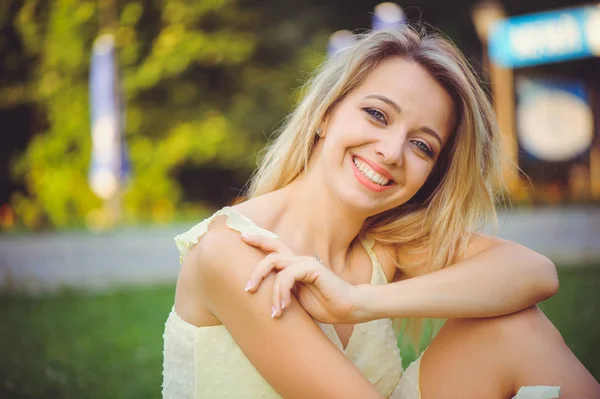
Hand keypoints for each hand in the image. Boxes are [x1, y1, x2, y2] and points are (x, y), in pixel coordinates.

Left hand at [241, 234, 360, 323]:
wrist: (349, 309)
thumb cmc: (325, 306)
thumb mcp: (296, 300)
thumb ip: (283, 292)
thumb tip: (262, 295)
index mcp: (294, 266)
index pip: (273, 248)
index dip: (258, 240)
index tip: (242, 237)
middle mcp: (299, 260)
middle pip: (271, 253)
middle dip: (256, 270)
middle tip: (247, 289)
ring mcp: (305, 262)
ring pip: (276, 264)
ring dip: (271, 290)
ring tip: (274, 311)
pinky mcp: (312, 268)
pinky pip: (287, 275)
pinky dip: (281, 292)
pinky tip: (283, 308)